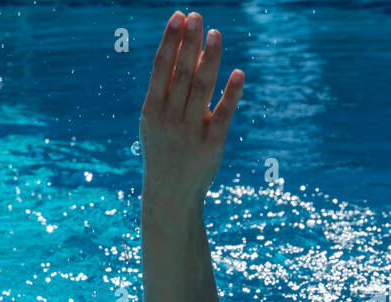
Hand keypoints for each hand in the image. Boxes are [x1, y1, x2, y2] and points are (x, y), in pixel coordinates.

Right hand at [139, 11, 243, 221]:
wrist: (170, 195)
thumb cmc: (165, 150)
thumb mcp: (157, 120)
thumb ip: (171, 87)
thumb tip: (190, 46)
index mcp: (152, 111)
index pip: (161, 70)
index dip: (170, 42)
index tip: (179, 17)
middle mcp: (169, 119)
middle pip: (181, 75)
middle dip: (189, 44)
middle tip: (197, 16)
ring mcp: (190, 133)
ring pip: (201, 90)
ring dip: (210, 60)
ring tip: (216, 34)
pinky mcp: (212, 145)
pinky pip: (223, 115)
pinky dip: (231, 95)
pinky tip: (239, 74)